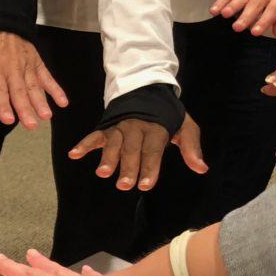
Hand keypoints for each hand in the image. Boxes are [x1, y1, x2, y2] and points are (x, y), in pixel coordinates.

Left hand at [0, 31, 67, 128]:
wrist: (3, 24)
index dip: (3, 105)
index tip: (7, 119)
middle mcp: (12, 69)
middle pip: (19, 92)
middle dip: (25, 109)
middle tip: (31, 125)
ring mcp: (27, 66)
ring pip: (34, 86)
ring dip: (41, 102)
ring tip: (46, 117)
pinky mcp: (38, 64)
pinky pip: (47, 77)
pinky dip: (56, 89)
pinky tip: (63, 102)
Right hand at [70, 113, 206, 189]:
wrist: (147, 89)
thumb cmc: (167, 115)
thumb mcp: (185, 126)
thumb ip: (192, 148)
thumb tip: (202, 169)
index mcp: (156, 128)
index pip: (152, 150)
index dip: (149, 167)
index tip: (145, 185)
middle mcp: (136, 127)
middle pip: (131, 149)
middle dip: (128, 167)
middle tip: (124, 185)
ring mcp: (119, 127)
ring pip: (112, 143)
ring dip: (107, 158)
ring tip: (103, 173)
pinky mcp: (106, 127)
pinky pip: (94, 136)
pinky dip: (83, 145)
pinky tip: (73, 155)